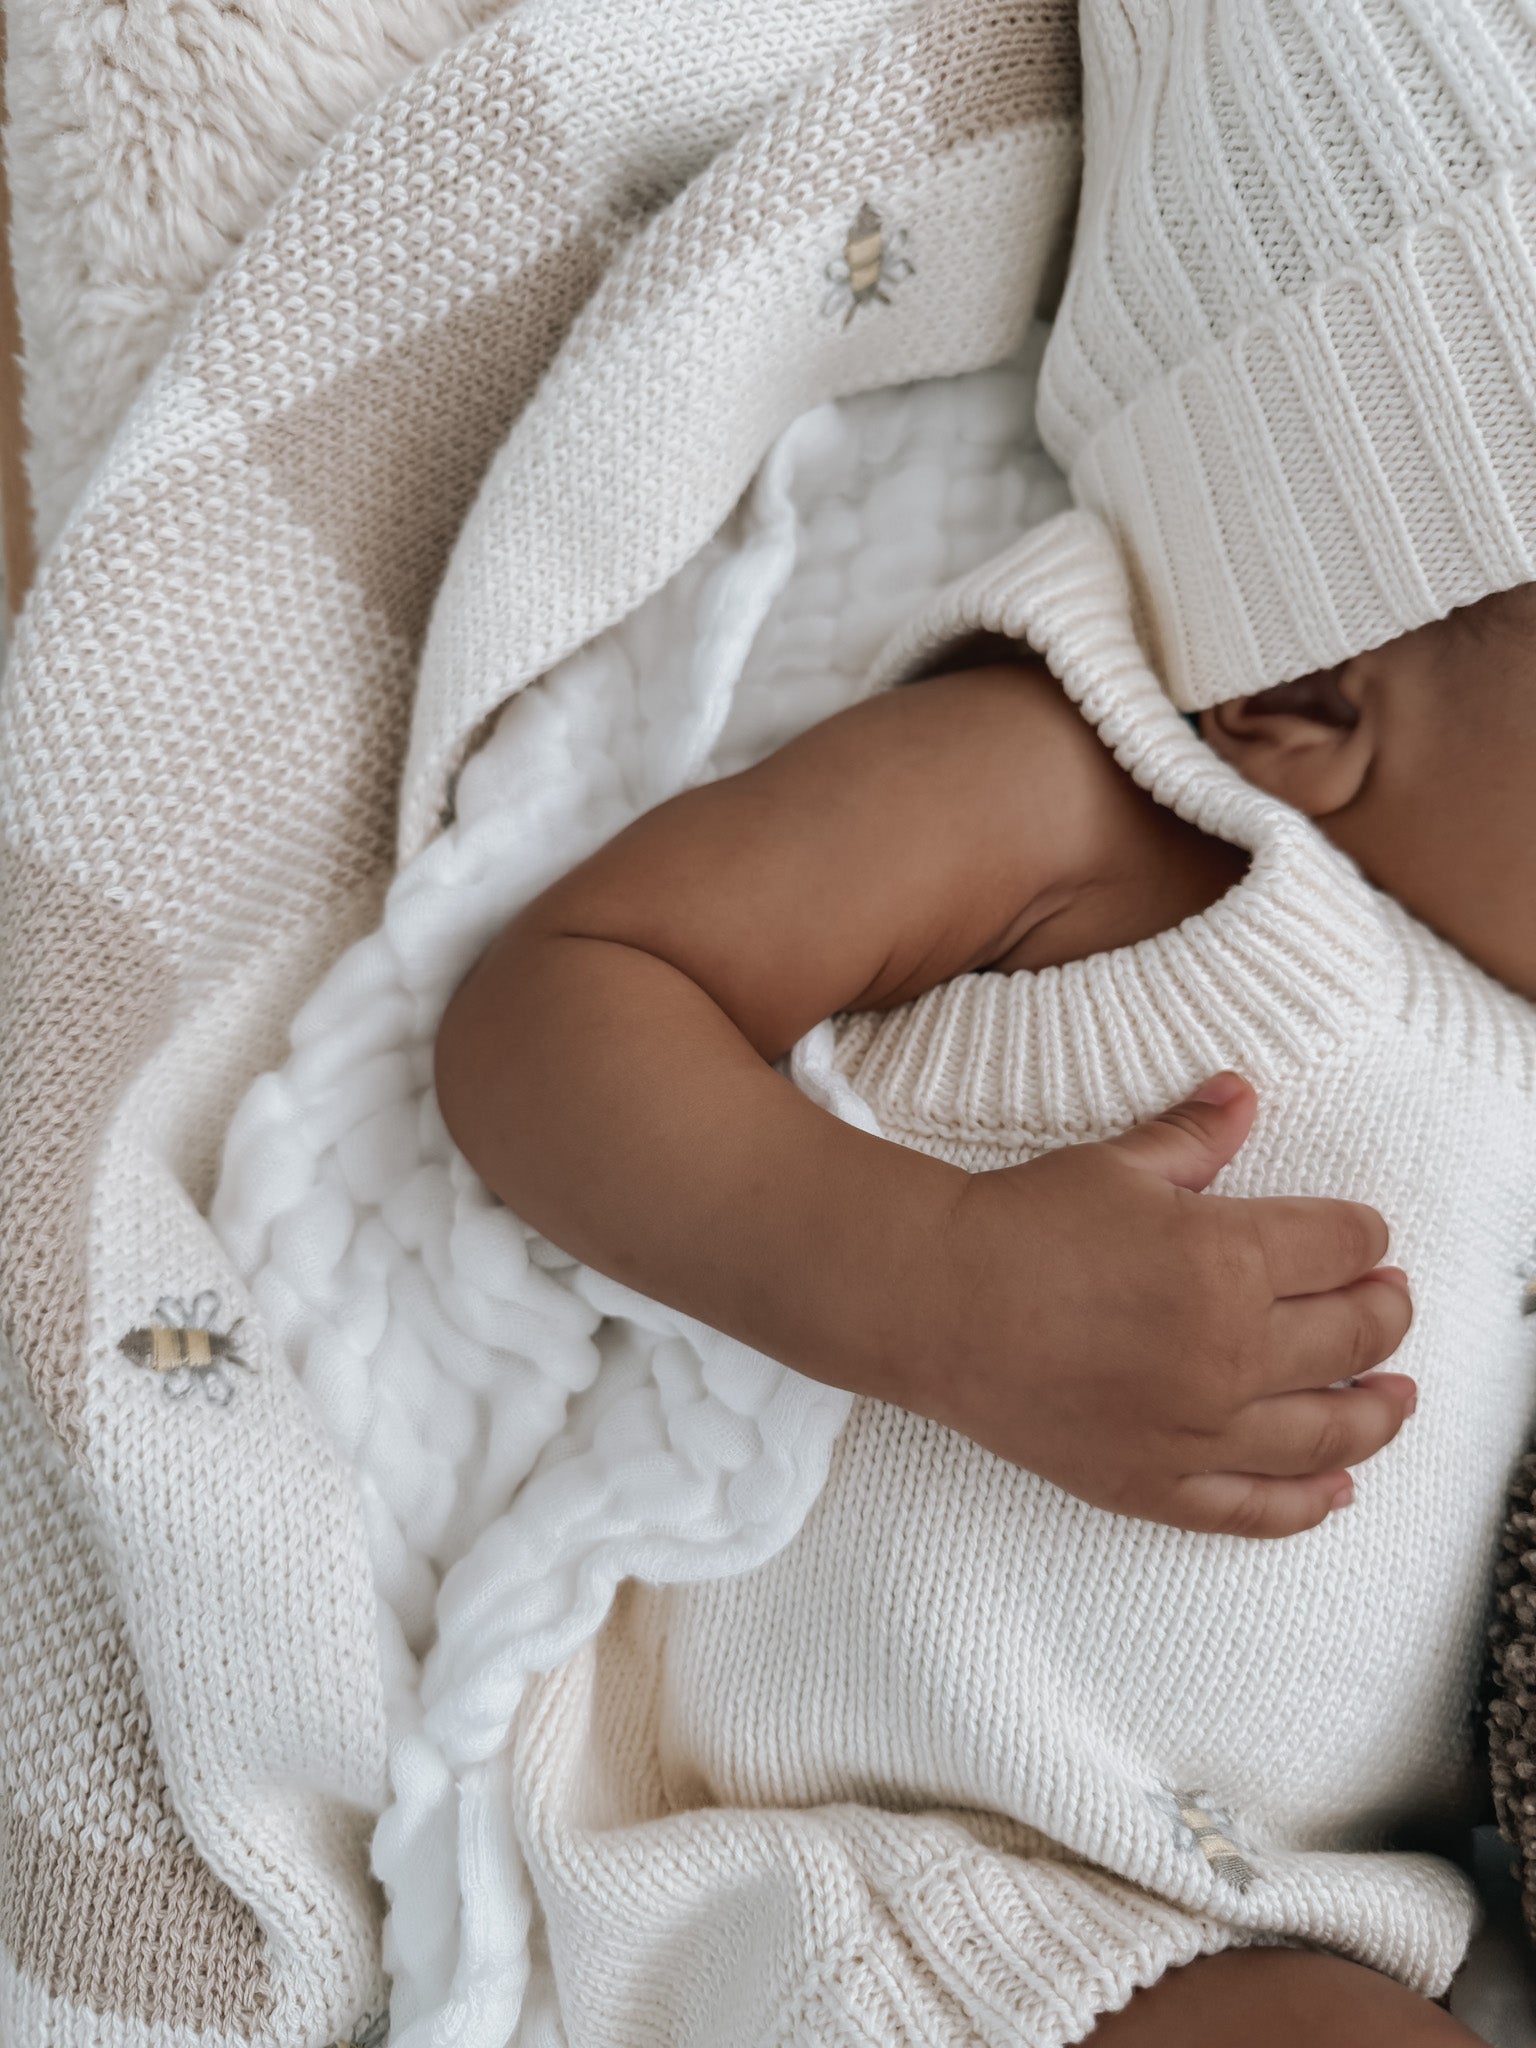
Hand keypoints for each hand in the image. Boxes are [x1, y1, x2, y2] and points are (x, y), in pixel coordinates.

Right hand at [924, 1074, 1414, 1536]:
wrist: (932, 1303)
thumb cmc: (1019, 1224)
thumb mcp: (1115, 1164)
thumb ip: (1194, 1137)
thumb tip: (1244, 1096)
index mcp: (1228, 1259)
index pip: (1344, 1244)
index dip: (1365, 1234)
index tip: (1366, 1234)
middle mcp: (1230, 1352)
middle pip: (1355, 1336)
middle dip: (1386, 1311)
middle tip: (1391, 1300)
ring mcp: (1198, 1428)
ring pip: (1329, 1432)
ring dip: (1378, 1413)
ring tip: (1397, 1396)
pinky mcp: (1157, 1483)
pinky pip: (1256, 1508)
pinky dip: (1308, 1503)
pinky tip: (1338, 1489)